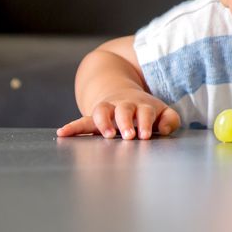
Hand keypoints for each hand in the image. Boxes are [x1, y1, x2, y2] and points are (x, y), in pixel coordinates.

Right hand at [56, 89, 180, 139]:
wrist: (125, 96)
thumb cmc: (147, 112)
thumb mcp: (162, 113)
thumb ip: (169, 119)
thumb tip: (164, 129)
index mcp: (142, 106)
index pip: (145, 112)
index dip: (145, 122)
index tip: (145, 135)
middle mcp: (124, 105)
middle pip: (124, 110)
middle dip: (126, 122)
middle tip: (129, 136)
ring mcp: (108, 110)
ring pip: (103, 110)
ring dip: (104, 122)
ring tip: (107, 135)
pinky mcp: (94, 117)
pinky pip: (82, 120)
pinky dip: (73, 126)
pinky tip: (62, 133)